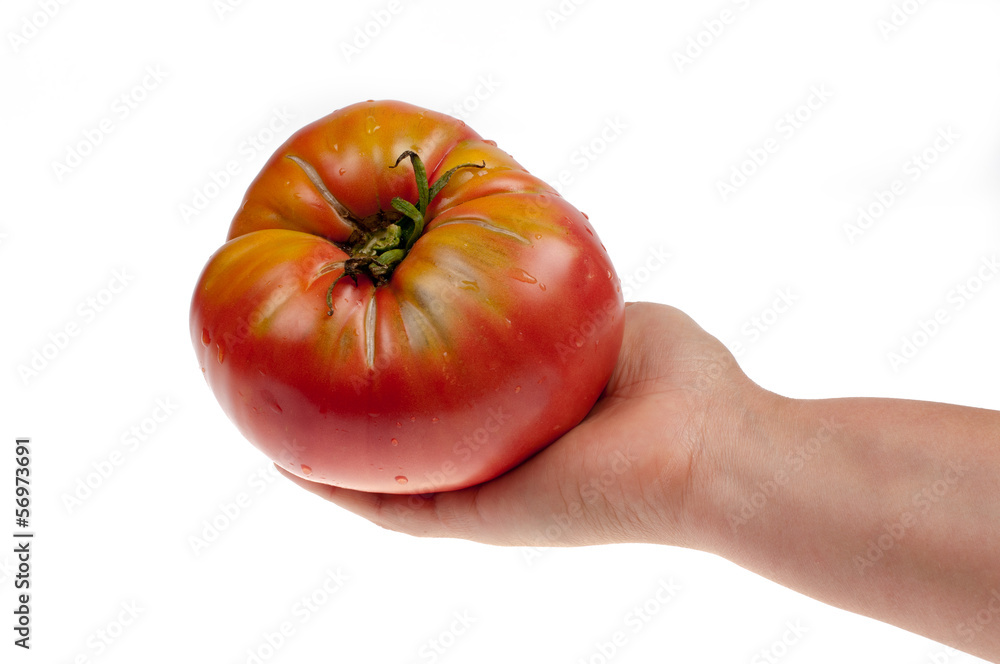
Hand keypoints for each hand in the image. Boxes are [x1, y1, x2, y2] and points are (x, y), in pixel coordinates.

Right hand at [276, 301, 760, 548]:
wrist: (715, 452)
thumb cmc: (685, 385)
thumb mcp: (610, 315)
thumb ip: (559, 295)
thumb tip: (522, 264)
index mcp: (525, 421)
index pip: (445, 400)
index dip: (398, 366)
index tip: (355, 330)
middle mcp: (497, 463)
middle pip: (405, 443)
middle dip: (350, 412)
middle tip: (295, 373)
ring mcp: (484, 497)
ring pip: (382, 481)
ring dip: (324, 451)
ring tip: (265, 417)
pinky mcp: (479, 518)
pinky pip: (392, 508)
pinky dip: (336, 487)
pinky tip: (288, 456)